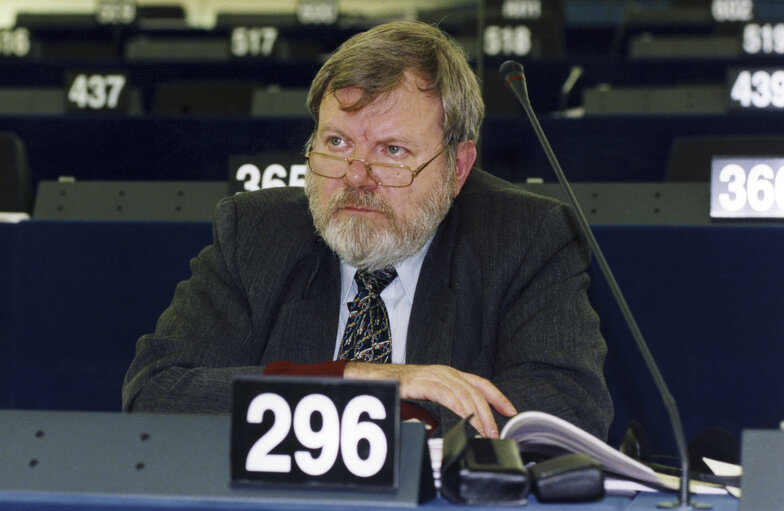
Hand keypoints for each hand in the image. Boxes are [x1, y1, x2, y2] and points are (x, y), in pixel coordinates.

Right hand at [344, 362, 516, 437]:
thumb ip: (429, 413)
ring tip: (486, 433)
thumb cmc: (389, 389)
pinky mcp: (420, 381)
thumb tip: (436, 428)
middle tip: (497, 433)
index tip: (510, 410)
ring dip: (479, 415)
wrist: (367, 380)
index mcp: (444, 375)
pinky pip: (447, 394)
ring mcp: (431, 374)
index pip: (478, 383)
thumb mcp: (417, 402)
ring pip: (465, 392)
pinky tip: (468, 419)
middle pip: (476, 389)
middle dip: (490, 412)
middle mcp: (442, 371)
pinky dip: (461, 408)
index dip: (496, 396)